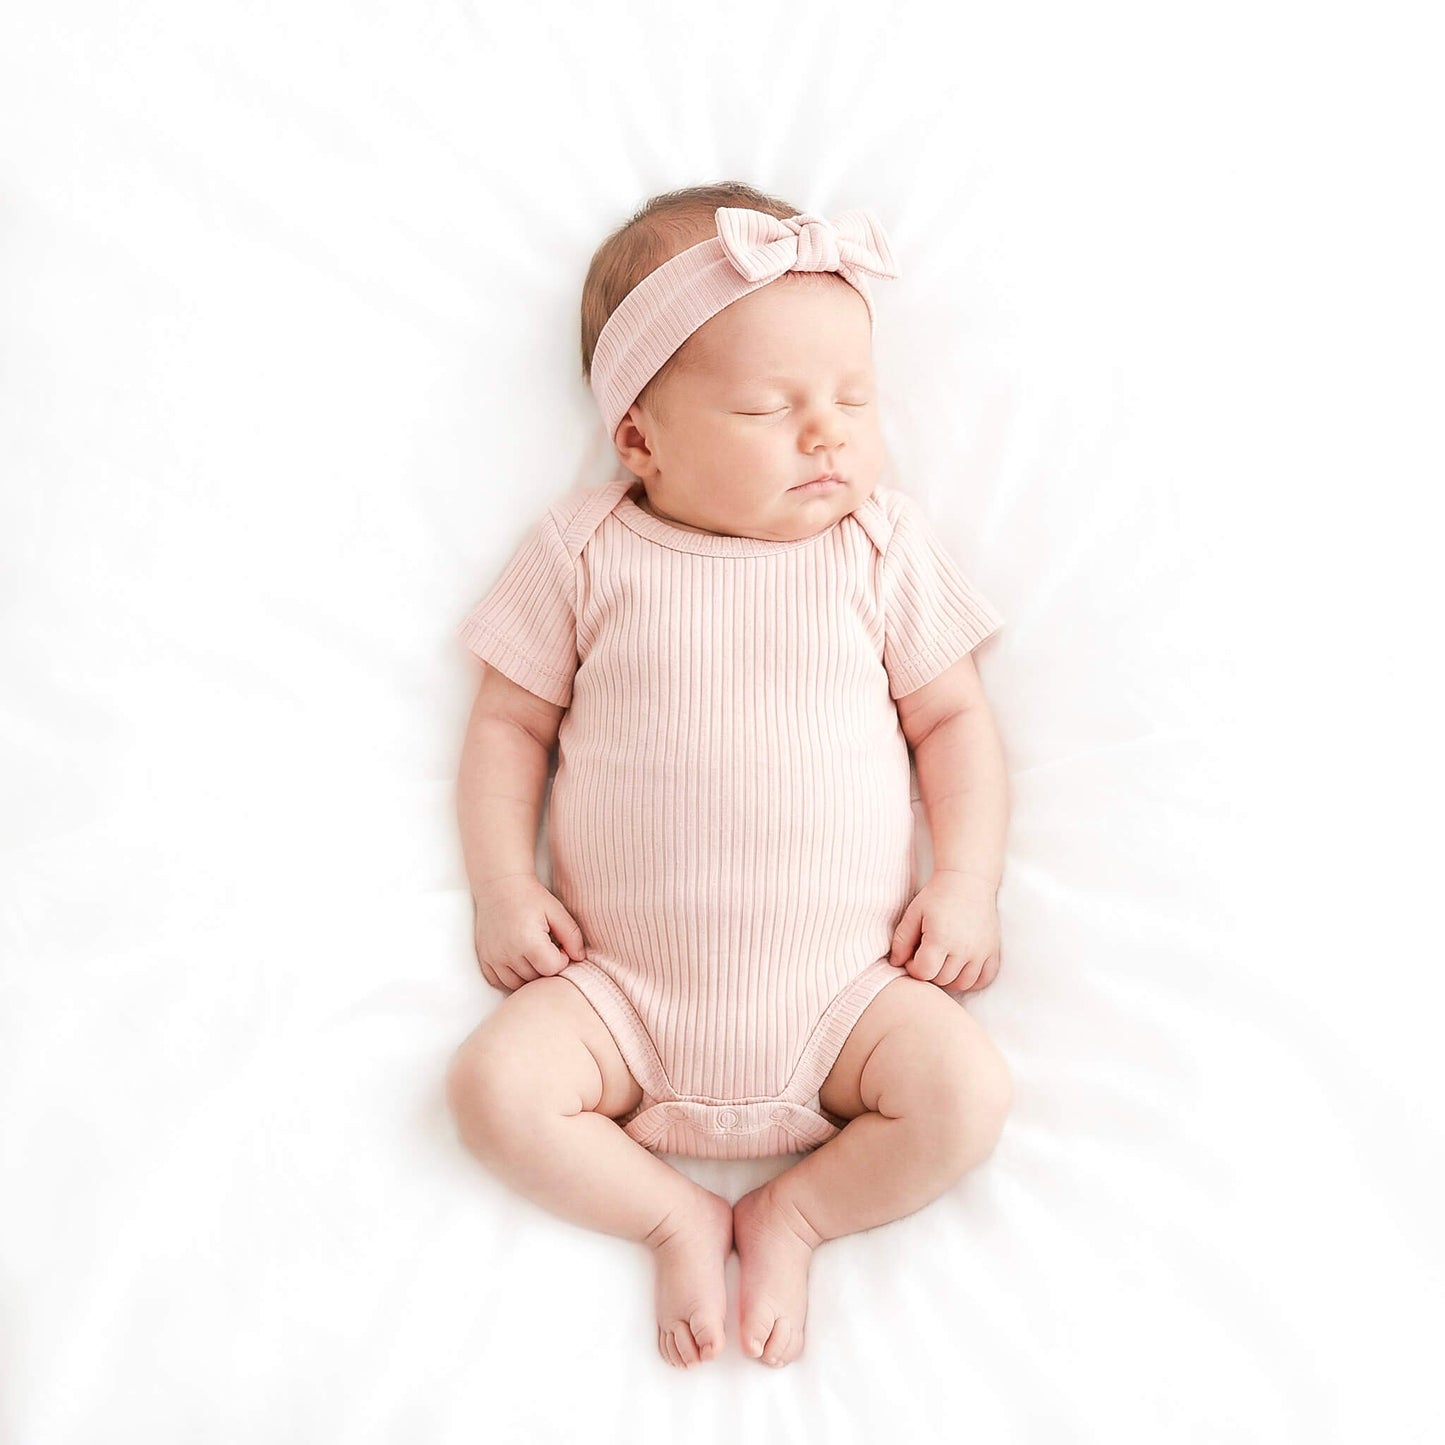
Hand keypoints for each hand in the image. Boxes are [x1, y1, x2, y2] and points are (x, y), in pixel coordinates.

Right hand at [471, 873, 587, 991]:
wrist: (500, 886)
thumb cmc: (530, 897)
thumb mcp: (556, 911)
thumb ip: (572, 936)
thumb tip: (579, 958)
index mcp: (528, 941)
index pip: (552, 969)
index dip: (561, 959)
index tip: (559, 946)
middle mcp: (508, 953)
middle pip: (535, 978)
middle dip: (546, 967)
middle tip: (547, 947)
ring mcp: (493, 958)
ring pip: (517, 984)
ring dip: (529, 974)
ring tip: (533, 953)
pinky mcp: (484, 959)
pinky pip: (500, 982)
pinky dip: (511, 977)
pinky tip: (518, 959)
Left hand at [888, 870, 1001, 993]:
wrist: (968, 880)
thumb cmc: (937, 895)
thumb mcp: (913, 913)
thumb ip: (901, 940)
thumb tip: (896, 963)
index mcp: (941, 939)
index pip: (923, 973)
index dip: (913, 968)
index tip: (912, 955)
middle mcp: (963, 949)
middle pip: (942, 980)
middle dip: (930, 972)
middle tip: (926, 955)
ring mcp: (981, 952)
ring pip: (963, 984)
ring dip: (949, 978)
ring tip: (942, 961)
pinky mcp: (993, 951)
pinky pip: (984, 979)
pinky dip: (972, 980)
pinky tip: (961, 968)